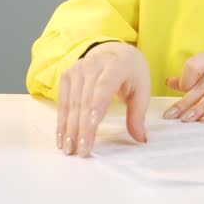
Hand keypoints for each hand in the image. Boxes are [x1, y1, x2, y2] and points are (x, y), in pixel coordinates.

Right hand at [57, 42, 150, 156]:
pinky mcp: (67, 75)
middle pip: (85, 99)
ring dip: (69, 128)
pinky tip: (62, 138)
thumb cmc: (130, 73)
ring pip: (71, 103)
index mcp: (116, 65)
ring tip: (69, 149)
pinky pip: (62, 102)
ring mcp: (77, 69)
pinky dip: (61, 122)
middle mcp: (93, 64)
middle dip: (82, 127)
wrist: (115, 52)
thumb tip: (140, 139)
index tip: (91, 126)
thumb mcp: (141, 90)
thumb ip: (138, 114)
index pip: (104, 86)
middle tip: (81, 150)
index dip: (97, 106)